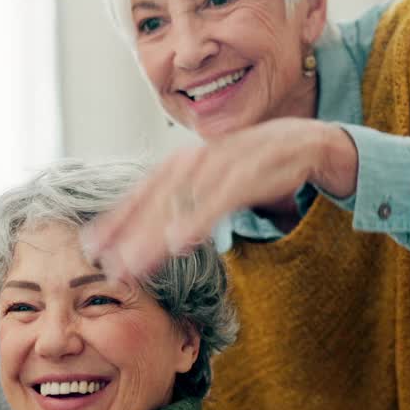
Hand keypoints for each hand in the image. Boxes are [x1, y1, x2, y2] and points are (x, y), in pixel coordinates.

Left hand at [80, 118, 357, 279]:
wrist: (316, 143)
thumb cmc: (265, 167)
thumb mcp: (223, 184)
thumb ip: (193, 203)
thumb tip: (162, 235)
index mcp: (190, 162)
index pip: (146, 191)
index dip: (119, 219)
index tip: (93, 247)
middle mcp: (202, 158)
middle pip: (159, 198)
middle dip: (131, 233)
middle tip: (109, 267)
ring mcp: (228, 161)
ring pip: (185, 199)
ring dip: (156, 231)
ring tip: (136, 262)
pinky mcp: (257, 169)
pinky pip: (223, 197)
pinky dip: (200, 217)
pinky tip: (183, 240)